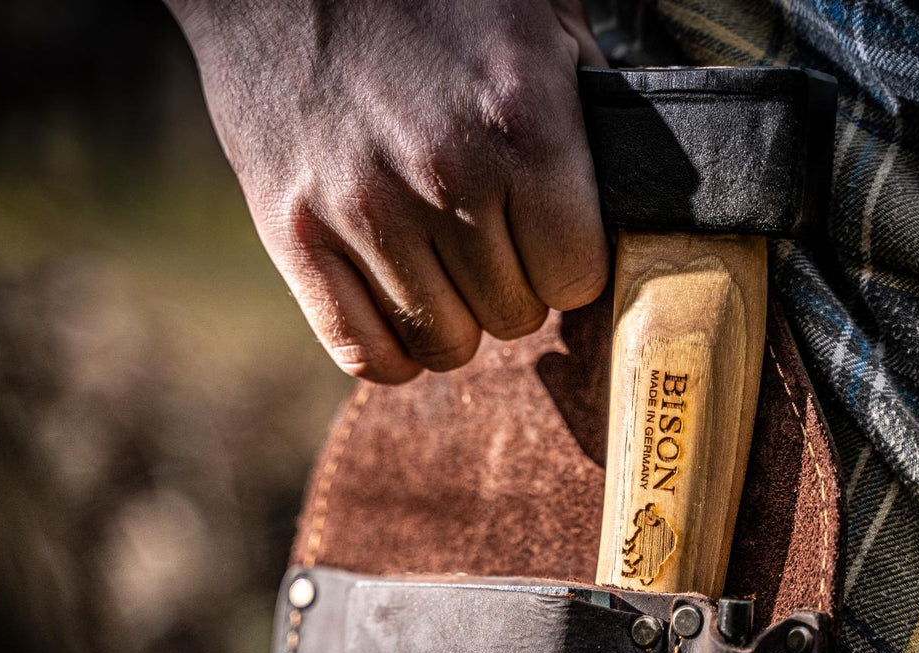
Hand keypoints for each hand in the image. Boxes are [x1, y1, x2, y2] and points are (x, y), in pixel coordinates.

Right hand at [168, 0, 608, 381]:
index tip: (550, 236)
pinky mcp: (294, 233)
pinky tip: (400, 311)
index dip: (569, 262)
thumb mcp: (541, 20)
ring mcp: (365, 211)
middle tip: (492, 239)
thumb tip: (624, 196)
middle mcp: (447, 176)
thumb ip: (587, 114)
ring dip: (456, 317)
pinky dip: (393, 351)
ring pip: (445, 345)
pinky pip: (364, 353)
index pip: (576, 276)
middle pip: (514, 317)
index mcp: (523, 121)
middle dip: (514, 285)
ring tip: (445, 267)